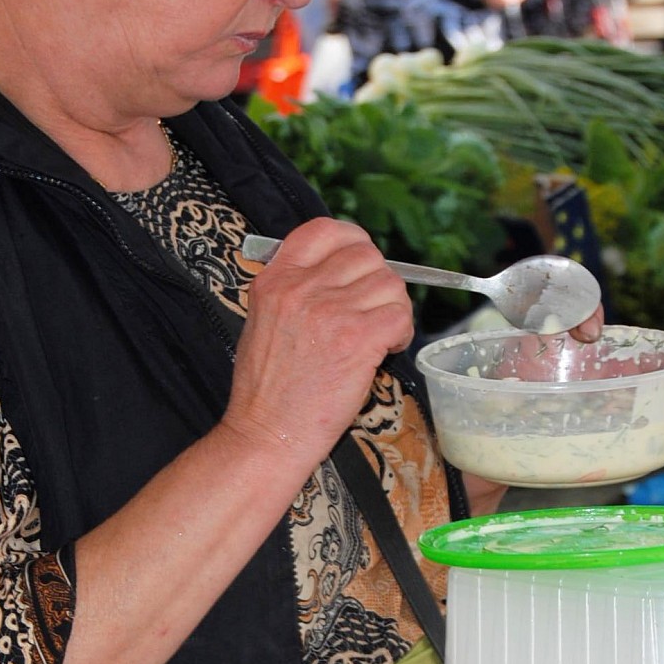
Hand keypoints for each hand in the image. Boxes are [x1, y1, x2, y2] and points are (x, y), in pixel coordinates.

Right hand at [226, 218, 413, 475]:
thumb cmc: (266, 390)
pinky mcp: (357, 339)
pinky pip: (400, 315)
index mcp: (275, 279)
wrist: (266, 434)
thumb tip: (341, 274)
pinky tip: (384, 350)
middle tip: (371, 312)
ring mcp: (330, 312)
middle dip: (377, 283)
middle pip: (366, 255)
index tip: (361, 264)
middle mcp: (301, 288)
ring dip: (392, 310)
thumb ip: (295, 290)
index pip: (324, 229)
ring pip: (390, 285)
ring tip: (377, 337)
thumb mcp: (262, 321)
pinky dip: (401, 333)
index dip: (352, 242)